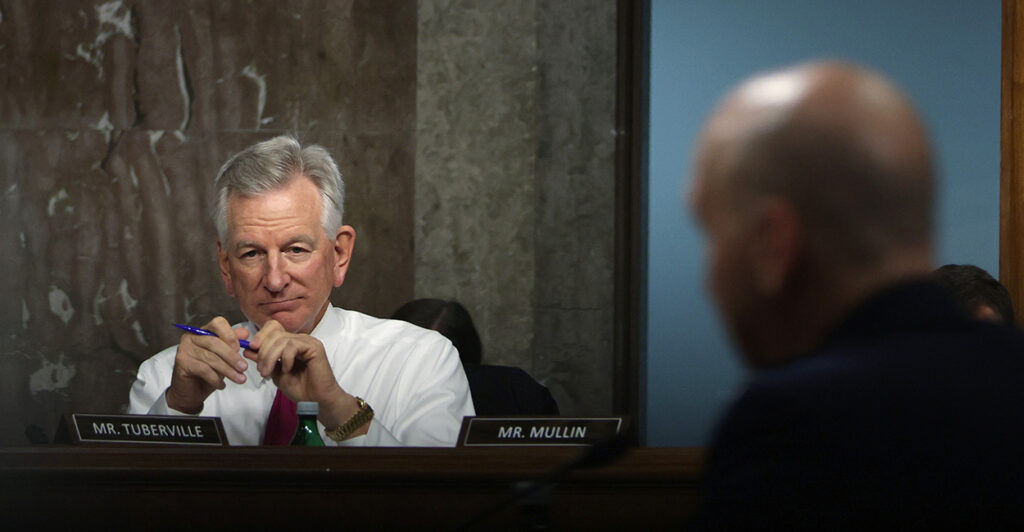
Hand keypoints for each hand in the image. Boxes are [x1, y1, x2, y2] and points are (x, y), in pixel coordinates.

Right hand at [166, 317, 249, 413]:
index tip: (240, 349)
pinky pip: (204, 369)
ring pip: (211, 357)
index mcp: (203, 331)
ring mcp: (185, 349)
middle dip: (232, 356)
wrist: (190, 392)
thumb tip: (245, 333)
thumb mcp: (224, 358)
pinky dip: (216, 379)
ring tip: (239, 378)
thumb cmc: (207, 373)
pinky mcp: (182, 363)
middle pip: (215, 342)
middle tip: (244, 368)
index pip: (218, 324)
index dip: (231, 336)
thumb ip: (233, 344)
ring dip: (228, 370)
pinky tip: (222, 385)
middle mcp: (191, 337)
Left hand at [245, 320, 365, 434]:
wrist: (315, 401)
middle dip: (263, 351)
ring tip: (269, 373)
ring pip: (281, 340)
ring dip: (271, 358)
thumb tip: (247, 350)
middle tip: (261, 370)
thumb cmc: (299, 389)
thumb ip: (264, 360)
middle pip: (274, 332)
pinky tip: (287, 369)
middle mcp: (299, 339)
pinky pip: (293, 346)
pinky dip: (286, 358)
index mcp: (290, 343)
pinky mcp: (315, 347)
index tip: (251, 349)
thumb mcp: (275, 373)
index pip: (273, 328)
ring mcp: (307, 342)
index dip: (261, 336)